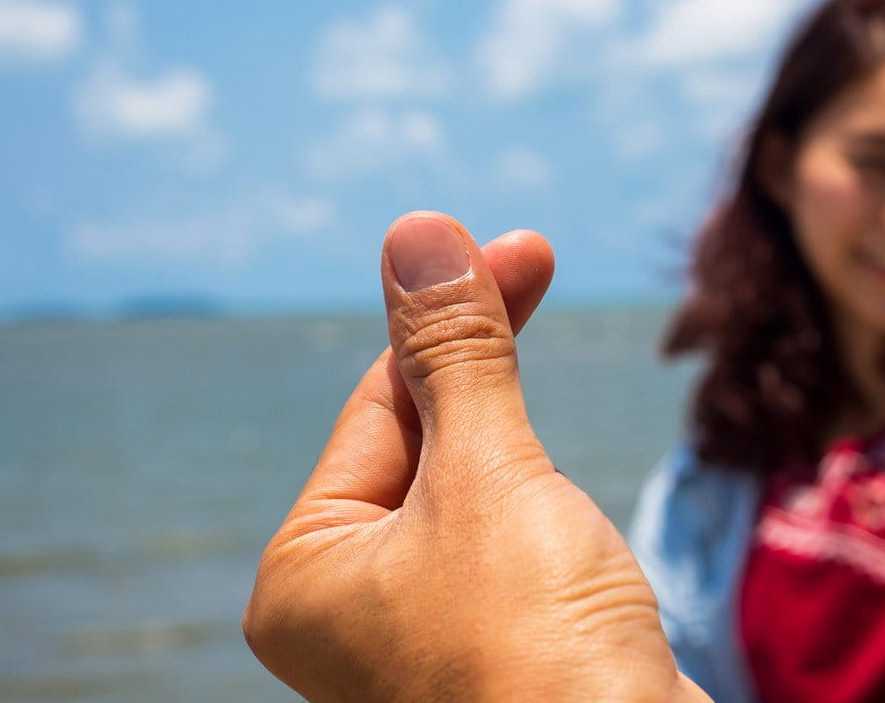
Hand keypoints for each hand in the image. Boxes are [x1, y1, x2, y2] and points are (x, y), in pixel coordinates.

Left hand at [244, 212, 705, 701]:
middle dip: (483, 364)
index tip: (516, 246)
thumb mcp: (489, 478)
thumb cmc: (539, 650)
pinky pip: (508, 545)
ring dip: (521, 443)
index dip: (449, 314)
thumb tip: (414, 232)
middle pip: (423, 438)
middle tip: (533, 258)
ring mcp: (423, 634)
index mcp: (309, 570)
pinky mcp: (495, 651)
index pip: (380, 402)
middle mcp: (352, 606)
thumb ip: (454, 355)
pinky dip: (544, 504)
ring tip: (562, 459)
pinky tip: (574, 524)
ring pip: (473, 490)